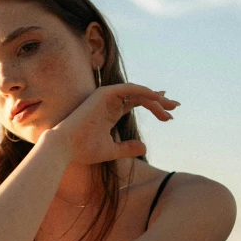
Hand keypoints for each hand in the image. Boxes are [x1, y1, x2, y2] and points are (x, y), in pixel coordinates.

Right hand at [50, 83, 179, 164]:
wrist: (65, 148)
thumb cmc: (84, 150)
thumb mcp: (111, 150)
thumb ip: (127, 148)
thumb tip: (144, 147)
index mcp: (110, 112)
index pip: (135, 103)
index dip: (153, 106)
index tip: (169, 113)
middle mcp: (109, 102)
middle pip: (140, 96)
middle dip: (159, 101)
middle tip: (175, 107)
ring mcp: (106, 97)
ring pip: (138, 93)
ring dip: (155, 100)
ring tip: (169, 109)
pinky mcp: (104, 94)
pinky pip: (130, 89)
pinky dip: (145, 92)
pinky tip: (157, 99)